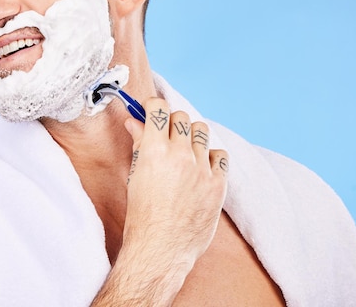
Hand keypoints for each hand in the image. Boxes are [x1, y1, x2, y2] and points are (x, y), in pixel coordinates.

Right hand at [123, 98, 228, 292]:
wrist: (161, 249)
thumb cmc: (143, 214)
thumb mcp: (135, 175)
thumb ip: (139, 144)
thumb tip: (135, 122)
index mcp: (155, 151)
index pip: (159, 108)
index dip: (154, 106)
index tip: (152, 110)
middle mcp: (180, 155)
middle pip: (182, 117)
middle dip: (172, 122)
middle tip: (166, 135)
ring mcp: (202, 169)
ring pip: (202, 131)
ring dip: (192, 136)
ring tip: (185, 151)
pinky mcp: (218, 184)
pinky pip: (220, 154)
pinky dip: (211, 156)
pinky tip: (201, 167)